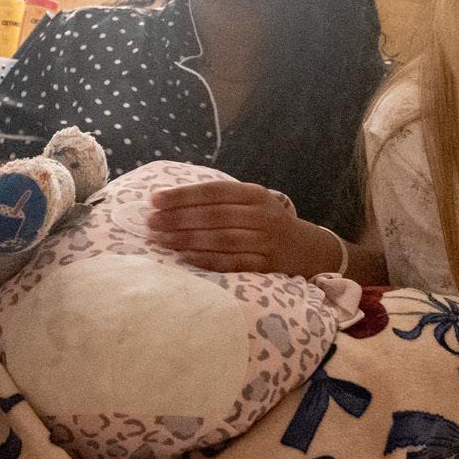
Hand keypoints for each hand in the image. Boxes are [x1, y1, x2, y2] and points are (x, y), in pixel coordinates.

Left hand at [147, 178, 343, 275]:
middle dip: (178, 219)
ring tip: (160, 240)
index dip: (183, 195)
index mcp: (255, 194)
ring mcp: (266, 242)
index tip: (155, 200)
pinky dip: (207, 260)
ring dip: (187, 239)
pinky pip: (232, 262)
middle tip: (150, 223)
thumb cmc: (266, 223)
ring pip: (221, 239)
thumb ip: (220, 200)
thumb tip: (169, 201)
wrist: (308, 249)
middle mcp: (262, 215)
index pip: (213, 192)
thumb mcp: (251, 202)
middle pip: (214, 216)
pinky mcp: (267, 266)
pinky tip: (185, 257)